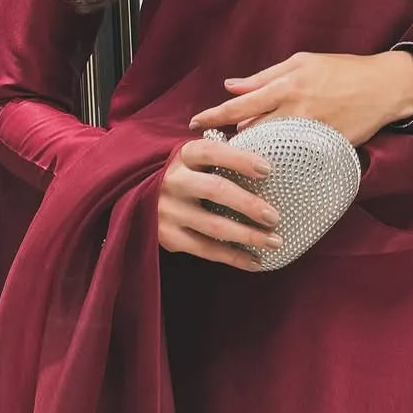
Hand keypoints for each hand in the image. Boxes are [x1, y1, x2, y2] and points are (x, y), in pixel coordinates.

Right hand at [158, 138, 283, 271]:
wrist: (137, 194)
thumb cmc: (184, 173)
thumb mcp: (193, 158)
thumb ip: (220, 157)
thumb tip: (267, 161)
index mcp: (182, 155)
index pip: (212, 152)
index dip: (240, 159)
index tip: (268, 169)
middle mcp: (172, 181)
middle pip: (215, 190)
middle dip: (248, 204)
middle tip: (274, 217)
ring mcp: (167, 210)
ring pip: (213, 225)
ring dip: (247, 236)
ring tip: (275, 242)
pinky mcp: (168, 237)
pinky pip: (205, 249)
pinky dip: (233, 257)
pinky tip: (255, 261)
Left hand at [189, 51, 412, 147]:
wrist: (383, 87)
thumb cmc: (341, 70)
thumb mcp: (300, 63)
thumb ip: (263, 77)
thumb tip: (231, 86)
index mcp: (286, 87)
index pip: (239, 106)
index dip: (213, 116)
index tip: (194, 124)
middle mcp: (295, 111)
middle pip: (251, 133)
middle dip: (232, 141)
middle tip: (217, 148)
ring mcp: (311, 133)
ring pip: (270, 149)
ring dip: (253, 152)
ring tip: (242, 157)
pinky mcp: (325, 148)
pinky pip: (294, 159)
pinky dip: (280, 159)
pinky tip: (272, 164)